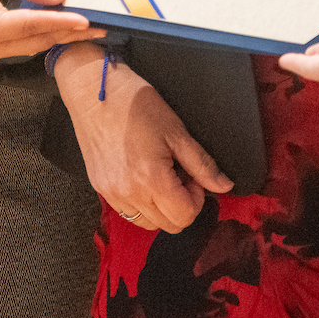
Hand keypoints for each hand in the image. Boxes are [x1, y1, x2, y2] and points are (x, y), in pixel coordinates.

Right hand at [0, 0, 104, 61]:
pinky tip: (64, 29)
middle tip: (100, 27)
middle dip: (69, 33)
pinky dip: (45, 35)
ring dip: (60, 36)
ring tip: (88, 28)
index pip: (30, 24)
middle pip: (36, 40)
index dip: (59, 22)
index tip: (84, 20)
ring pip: (33, 45)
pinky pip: (24, 44)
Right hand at [56, 43, 230, 231]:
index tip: (192, 175)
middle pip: (169, 225)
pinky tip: (141, 176)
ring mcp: (111, 193)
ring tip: (159, 176)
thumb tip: (224, 186)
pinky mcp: (99, 188)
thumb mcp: (176, 131)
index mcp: (151, 179)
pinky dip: (141, 203)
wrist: (94, 92)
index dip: (197, 198)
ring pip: (148, 223)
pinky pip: (128, 212)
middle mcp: (129, 193)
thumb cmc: (134, 104)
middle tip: (178, 173)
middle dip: (181, 204)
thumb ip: (202, 164)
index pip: (185, 216)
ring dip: (161, 207)